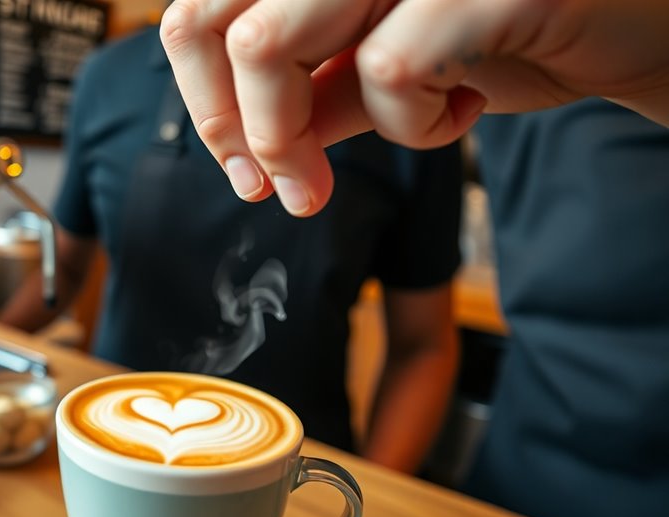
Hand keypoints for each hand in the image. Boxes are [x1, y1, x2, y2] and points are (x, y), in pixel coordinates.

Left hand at [161, 0, 668, 215]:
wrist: (636, 27)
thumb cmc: (511, 37)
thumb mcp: (387, 66)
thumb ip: (314, 90)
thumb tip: (244, 144)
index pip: (201, 7)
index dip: (204, 98)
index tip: (242, 167)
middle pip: (216, 27)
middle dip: (233, 129)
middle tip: (275, 187)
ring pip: (269, 45)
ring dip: (297, 134)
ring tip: (367, 150)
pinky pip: (385, 73)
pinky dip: (414, 127)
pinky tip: (463, 109)